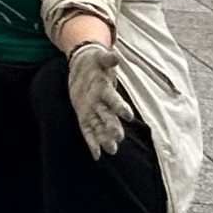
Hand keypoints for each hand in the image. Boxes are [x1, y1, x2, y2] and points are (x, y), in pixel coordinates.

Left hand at [65, 40, 134, 159]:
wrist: (84, 66)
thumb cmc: (95, 63)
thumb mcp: (99, 58)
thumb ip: (107, 59)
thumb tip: (116, 56)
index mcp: (107, 92)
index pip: (115, 101)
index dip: (121, 107)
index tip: (128, 116)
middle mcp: (102, 105)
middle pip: (109, 118)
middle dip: (113, 127)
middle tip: (119, 137)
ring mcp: (93, 112)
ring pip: (100, 127)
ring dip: (105, 138)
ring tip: (111, 151)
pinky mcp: (83, 116)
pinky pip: (87, 131)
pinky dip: (92, 143)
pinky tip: (96, 156)